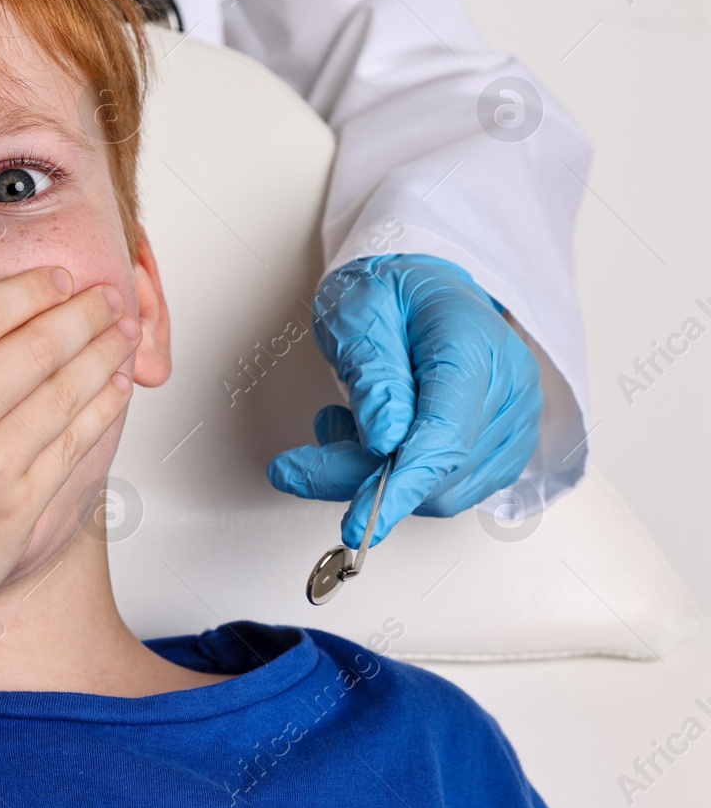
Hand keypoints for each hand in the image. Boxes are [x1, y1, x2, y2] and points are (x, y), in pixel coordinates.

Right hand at [0, 267, 138, 654]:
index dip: (27, 290)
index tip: (53, 279)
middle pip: (35, 345)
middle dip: (79, 313)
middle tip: (103, 295)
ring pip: (65, 389)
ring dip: (103, 352)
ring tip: (122, 330)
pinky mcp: (20, 508)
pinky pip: (74, 443)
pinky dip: (102, 408)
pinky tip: (116, 386)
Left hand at [267, 253, 541, 547]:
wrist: (421, 287)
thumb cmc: (391, 292)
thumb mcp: (358, 310)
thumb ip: (372, 373)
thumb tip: (383, 439)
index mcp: (475, 346)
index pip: (446, 433)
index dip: (400, 484)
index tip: (357, 520)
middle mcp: (509, 388)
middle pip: (440, 468)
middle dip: (360, 479)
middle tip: (295, 467)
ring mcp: (512, 420)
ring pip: (443, 489)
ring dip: (373, 478)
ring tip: (336, 428)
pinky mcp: (500, 446)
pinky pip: (448, 487)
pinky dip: (397, 477)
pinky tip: (369, 438)